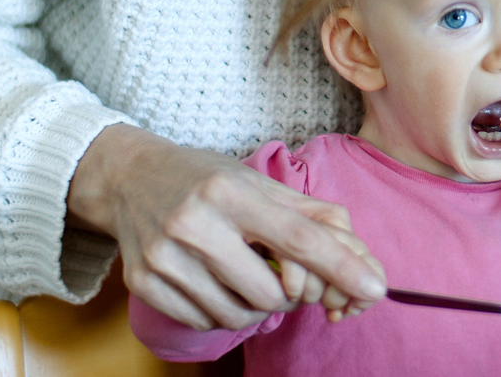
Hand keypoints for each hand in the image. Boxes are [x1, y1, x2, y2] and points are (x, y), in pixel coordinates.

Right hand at [67, 124, 386, 329]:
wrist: (126, 178)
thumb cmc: (205, 179)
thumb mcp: (257, 182)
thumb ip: (311, 215)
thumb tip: (358, 255)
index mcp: (229, 192)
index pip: (296, 237)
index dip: (339, 265)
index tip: (374, 288)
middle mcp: (193, 224)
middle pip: (270, 292)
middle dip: (287, 292)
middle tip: (277, 271)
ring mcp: (164, 257)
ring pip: (238, 315)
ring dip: (254, 305)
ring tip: (242, 273)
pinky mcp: (144, 284)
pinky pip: (205, 321)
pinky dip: (220, 310)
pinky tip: (212, 281)